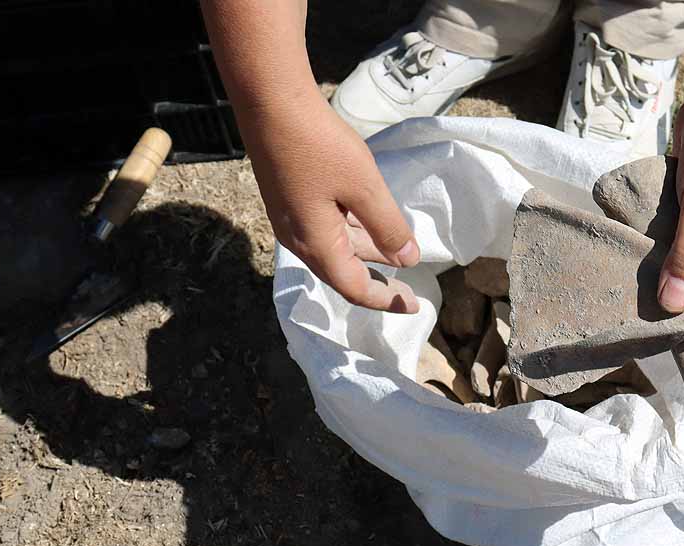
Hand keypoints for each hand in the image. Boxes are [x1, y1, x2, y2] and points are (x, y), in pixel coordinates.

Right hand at [242, 95, 421, 312]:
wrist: (269, 102)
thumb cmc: (319, 145)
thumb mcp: (365, 188)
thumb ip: (388, 228)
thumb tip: (407, 260)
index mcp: (316, 245)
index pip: (354, 288)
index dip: (385, 300)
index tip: (414, 305)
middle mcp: (298, 240)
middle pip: (341, 272)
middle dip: (375, 279)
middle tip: (407, 286)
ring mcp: (289, 219)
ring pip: (333, 248)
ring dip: (364, 252)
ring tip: (395, 251)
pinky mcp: (288, 199)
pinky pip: (324, 228)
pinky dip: (350, 232)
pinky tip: (368, 219)